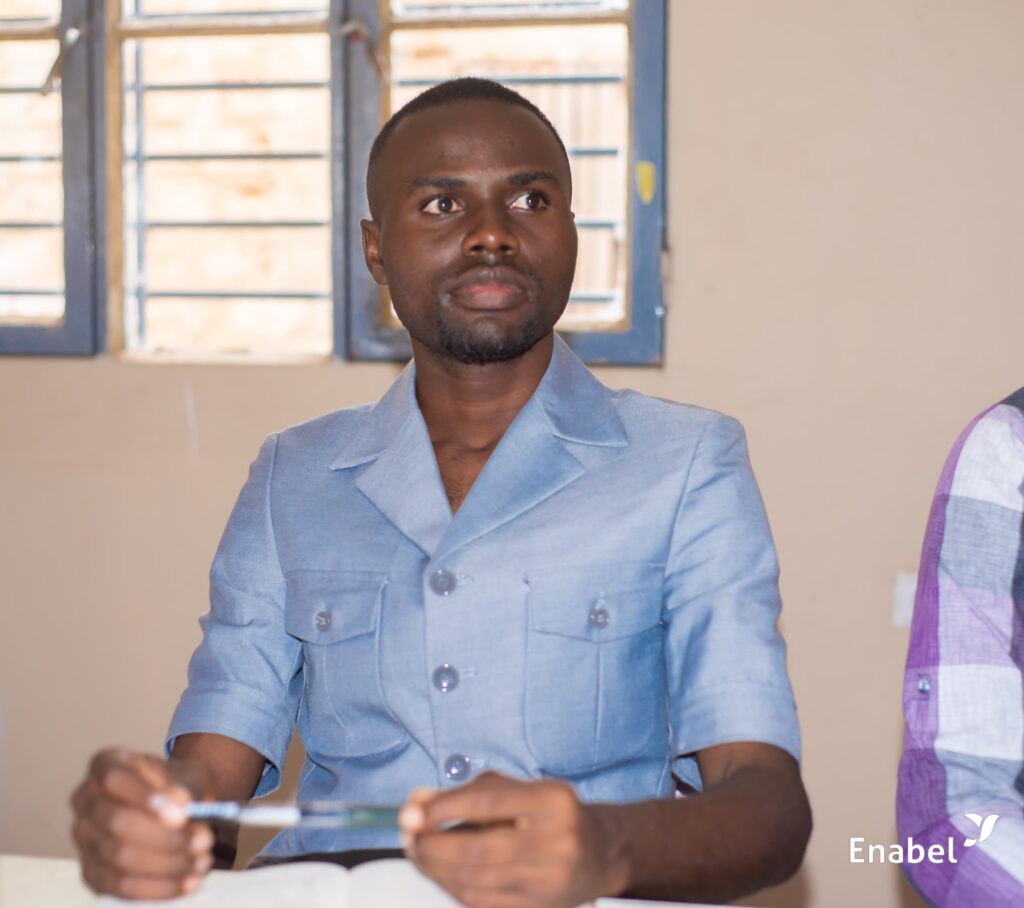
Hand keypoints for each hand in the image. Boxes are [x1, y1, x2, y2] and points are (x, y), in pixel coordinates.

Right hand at [70, 748, 214, 899]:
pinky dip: (158, 887)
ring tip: (202, 862)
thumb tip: (182, 810)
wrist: (176, 804)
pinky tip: (188, 883)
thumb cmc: (179, 784)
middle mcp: (85, 800)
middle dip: (165, 837)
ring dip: (167, 864)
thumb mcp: (189, 775)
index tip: (184, 813)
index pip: (113, 778)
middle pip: (116, 822)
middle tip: (204, 841)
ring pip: (119, 857)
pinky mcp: (91, 872)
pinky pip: (120, 886)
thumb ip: (186, 789)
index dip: (146, 797)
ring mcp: (83, 839)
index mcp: (106, 763)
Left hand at [399, 771, 629, 907]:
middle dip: (432, 845)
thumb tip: (417, 801)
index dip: (445, 808)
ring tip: (417, 851)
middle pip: (479, 850)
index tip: (412, 811)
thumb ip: (469, 793)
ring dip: (435, 869)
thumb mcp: (519, 790)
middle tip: (407, 835)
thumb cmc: (551, 814)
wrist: (600, 853)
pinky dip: (452, 887)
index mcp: (554, 800)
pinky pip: (482, 902)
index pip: (490, 803)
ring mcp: (551, 881)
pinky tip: (440, 872)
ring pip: (476, 881)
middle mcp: (558, 841)